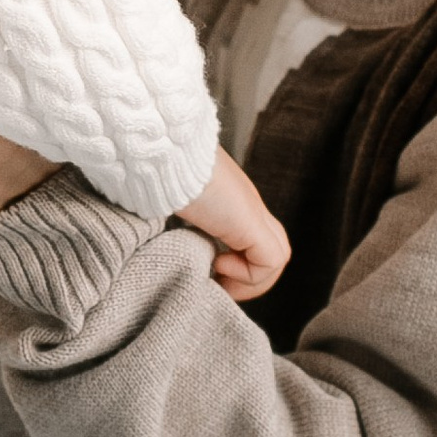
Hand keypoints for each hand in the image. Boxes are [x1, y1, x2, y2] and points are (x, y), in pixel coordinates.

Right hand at [175, 147, 290, 300]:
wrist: (165, 152)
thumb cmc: (159, 172)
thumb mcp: (171, 201)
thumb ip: (182, 216)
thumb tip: (167, 244)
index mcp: (230, 200)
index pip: (255, 237)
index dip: (239, 262)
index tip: (208, 271)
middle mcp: (247, 205)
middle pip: (275, 248)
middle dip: (249, 277)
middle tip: (218, 283)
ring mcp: (252, 213)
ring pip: (278, 257)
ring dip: (249, 281)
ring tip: (218, 277)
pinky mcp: (251, 223)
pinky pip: (271, 261)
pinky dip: (247, 274)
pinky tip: (217, 262)